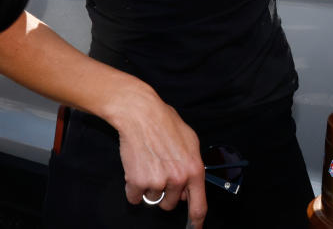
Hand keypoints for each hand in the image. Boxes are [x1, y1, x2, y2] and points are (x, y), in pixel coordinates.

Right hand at [107, 84, 205, 226]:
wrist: (140, 114)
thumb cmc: (166, 123)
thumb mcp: (191, 141)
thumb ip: (193, 166)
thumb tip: (189, 189)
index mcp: (195, 169)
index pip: (199, 205)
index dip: (196, 221)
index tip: (195, 228)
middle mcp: (178, 179)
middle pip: (171, 204)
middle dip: (166, 193)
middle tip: (161, 171)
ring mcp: (158, 182)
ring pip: (153, 199)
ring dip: (149, 187)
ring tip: (149, 163)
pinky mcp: (138, 182)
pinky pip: (135, 197)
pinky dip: (133, 188)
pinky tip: (136, 167)